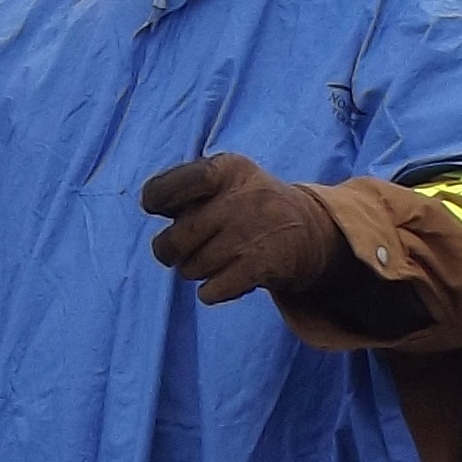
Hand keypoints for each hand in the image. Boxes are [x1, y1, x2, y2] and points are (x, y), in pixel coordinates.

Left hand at [140, 152, 341, 305]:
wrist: (311, 231)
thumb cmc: (250, 206)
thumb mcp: (226, 180)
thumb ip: (187, 190)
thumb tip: (150, 204)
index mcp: (225, 169)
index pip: (168, 187)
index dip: (156, 201)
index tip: (158, 209)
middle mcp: (239, 198)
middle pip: (174, 240)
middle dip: (170, 251)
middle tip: (184, 250)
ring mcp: (251, 233)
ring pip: (191, 269)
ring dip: (196, 271)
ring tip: (218, 258)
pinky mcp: (262, 265)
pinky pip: (211, 291)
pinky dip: (212, 291)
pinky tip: (228, 278)